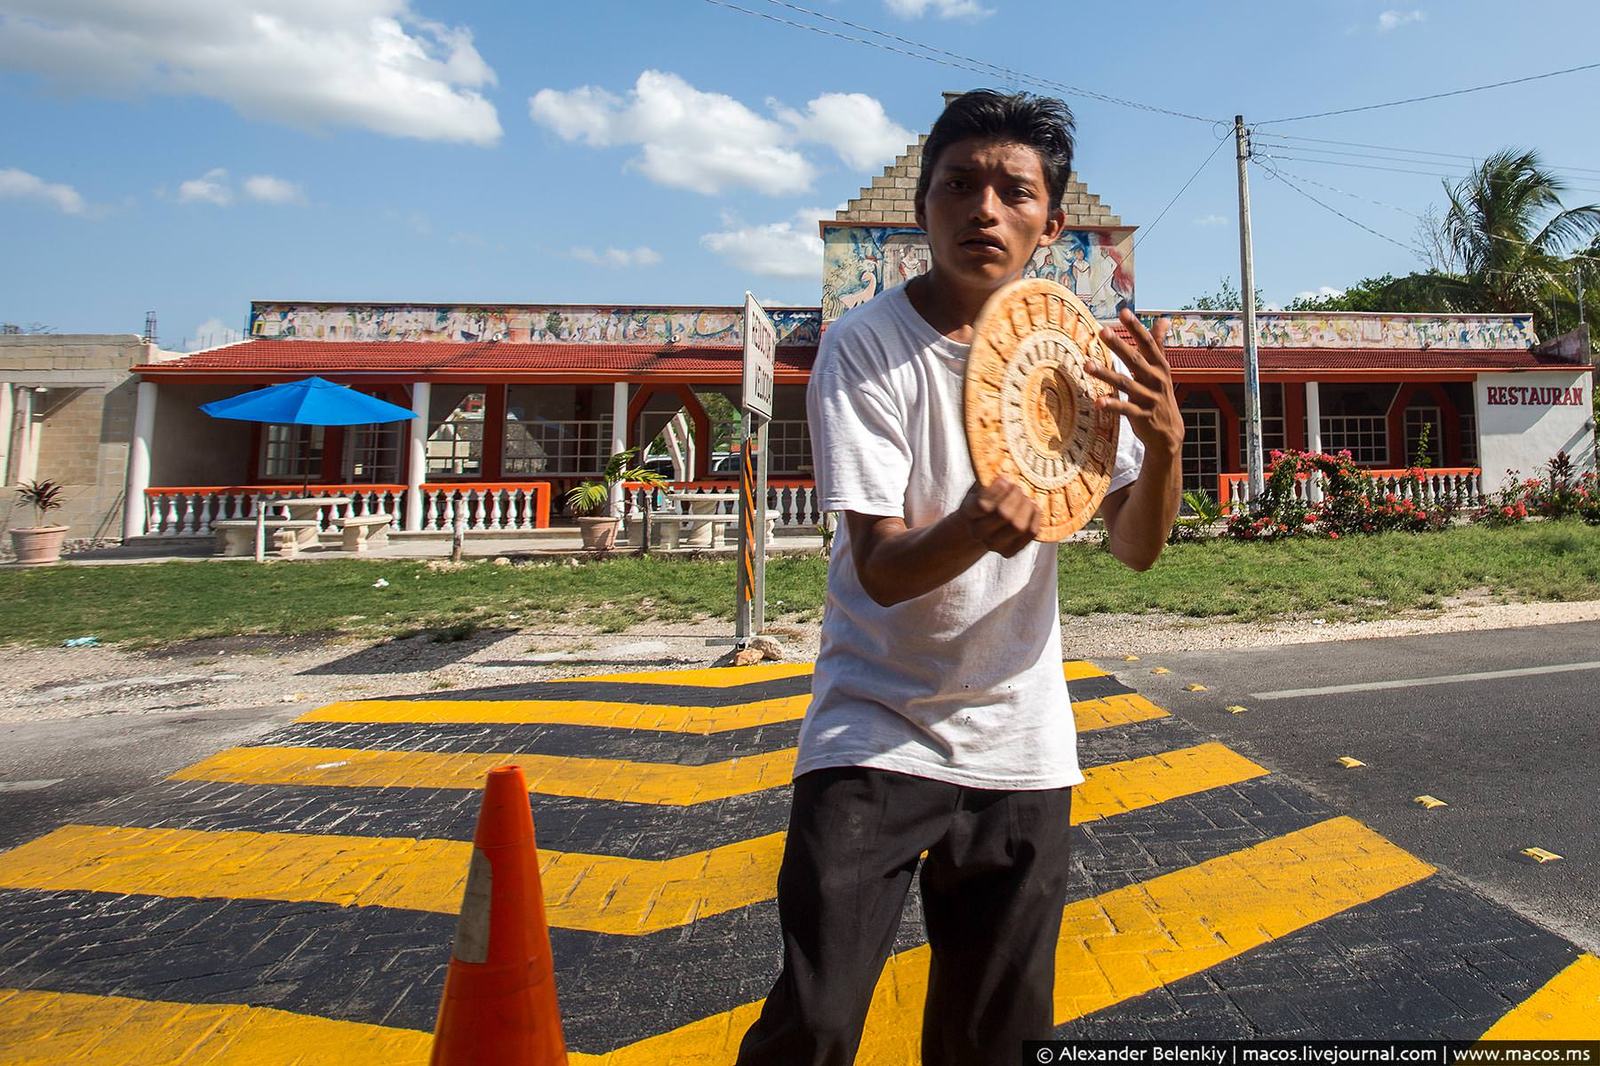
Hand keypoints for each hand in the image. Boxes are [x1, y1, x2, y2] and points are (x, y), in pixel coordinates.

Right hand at [956, 477, 1039, 557]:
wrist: (978, 525)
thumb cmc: (982, 498)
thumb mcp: (979, 485)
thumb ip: (989, 475)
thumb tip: (1007, 455)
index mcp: (968, 513)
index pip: (983, 505)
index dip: (997, 490)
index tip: (1006, 478)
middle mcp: (979, 532)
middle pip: (1004, 515)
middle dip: (1015, 496)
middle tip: (1017, 486)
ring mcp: (994, 544)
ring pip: (1018, 526)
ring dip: (1026, 506)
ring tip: (1026, 496)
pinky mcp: (1010, 551)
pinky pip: (1030, 533)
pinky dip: (1036, 517)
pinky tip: (1033, 507)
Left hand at [1088, 308, 1183, 460]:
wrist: (1169, 433)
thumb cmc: (1160, 395)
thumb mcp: (1162, 370)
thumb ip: (1158, 345)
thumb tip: (1164, 319)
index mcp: (1160, 366)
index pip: (1148, 343)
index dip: (1136, 327)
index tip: (1123, 312)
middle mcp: (1156, 380)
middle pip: (1135, 360)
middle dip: (1119, 345)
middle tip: (1103, 331)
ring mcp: (1149, 398)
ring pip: (1125, 384)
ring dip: (1106, 374)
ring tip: (1087, 365)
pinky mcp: (1142, 416)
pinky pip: (1125, 410)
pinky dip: (1111, 406)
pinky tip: (1097, 402)